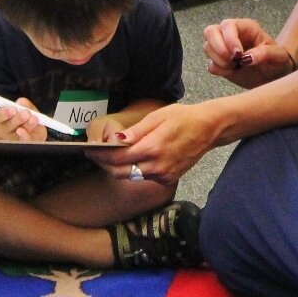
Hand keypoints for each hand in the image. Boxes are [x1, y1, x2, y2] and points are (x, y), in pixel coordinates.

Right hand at [0, 97, 46, 141]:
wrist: (34, 131)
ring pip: (17, 135)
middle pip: (8, 127)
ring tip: (33, 119)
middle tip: (26, 113)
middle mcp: (5, 131)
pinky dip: (27, 137)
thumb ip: (25, 105)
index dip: (5, 113)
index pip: (0, 116)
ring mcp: (14, 140)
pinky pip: (26, 142)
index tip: (13, 109)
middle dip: (17, 119)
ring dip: (26, 126)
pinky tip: (29, 133)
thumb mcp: (26, 109)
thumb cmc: (27, 118)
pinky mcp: (26, 144)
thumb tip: (22, 102)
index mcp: (2, 119)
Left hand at [84, 104, 214, 183]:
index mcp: (152, 148)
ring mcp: (163, 175)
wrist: (208, 129)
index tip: (89, 150)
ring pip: (130, 177)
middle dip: (104, 164)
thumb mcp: (158, 117)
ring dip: (117, 169)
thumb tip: (116, 139)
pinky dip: (133, 170)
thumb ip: (136, 131)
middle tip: (95, 154)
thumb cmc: (183, 117)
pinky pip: (144, 177)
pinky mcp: (168, 179)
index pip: (118, 158)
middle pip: (120, 172)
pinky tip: (131, 159)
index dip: (100, 155)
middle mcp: (157, 166)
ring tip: (109, 156)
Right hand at [203, 18, 295, 87]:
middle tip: (232, 60)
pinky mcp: (220, 63)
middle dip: (218, 48)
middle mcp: (232, 35)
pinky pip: (209, 64)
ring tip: (235, 67)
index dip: (229, 39)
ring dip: (218, 60)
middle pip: (210, 31)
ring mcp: (223, 48)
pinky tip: (232, 72)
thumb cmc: (279, 61)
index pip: (228, 25)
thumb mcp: (279, 56)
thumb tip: (247, 57)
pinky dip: (218, 70)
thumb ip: (265, 53)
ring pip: (207, 47)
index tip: (239, 55)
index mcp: (246, 28)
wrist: (275, 75)